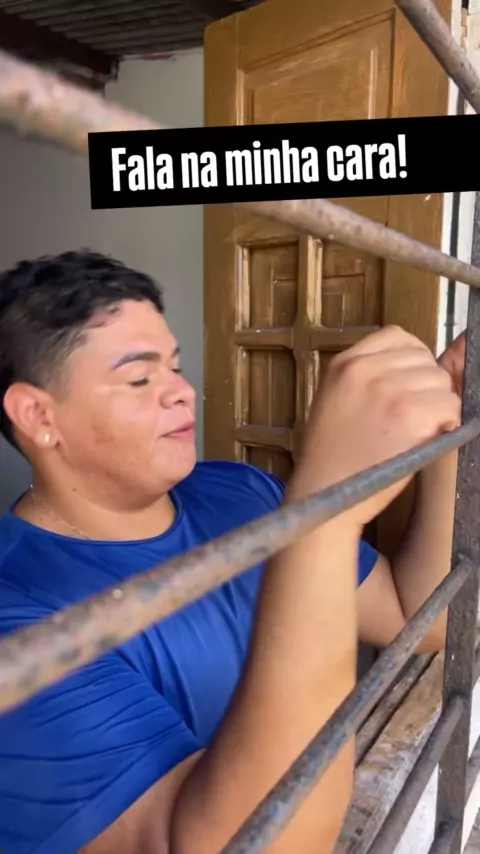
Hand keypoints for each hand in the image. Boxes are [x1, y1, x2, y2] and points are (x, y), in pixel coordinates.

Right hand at [292, 325, 460, 526]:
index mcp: (345, 363)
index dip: (410, 363)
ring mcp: (389, 390)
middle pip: (425, 359)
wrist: (323, 492)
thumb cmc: (331, 455)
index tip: (406, 386)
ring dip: (436, 408)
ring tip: (409, 432)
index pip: (398, 337)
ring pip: (441, 383)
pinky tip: (421, 441)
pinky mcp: (410, 414)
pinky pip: (450, 407)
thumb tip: (432, 361)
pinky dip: (445, 425)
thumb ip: (371, 376)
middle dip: (425, 387)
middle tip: (405, 418)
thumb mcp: (337, 399)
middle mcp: (366, 369)